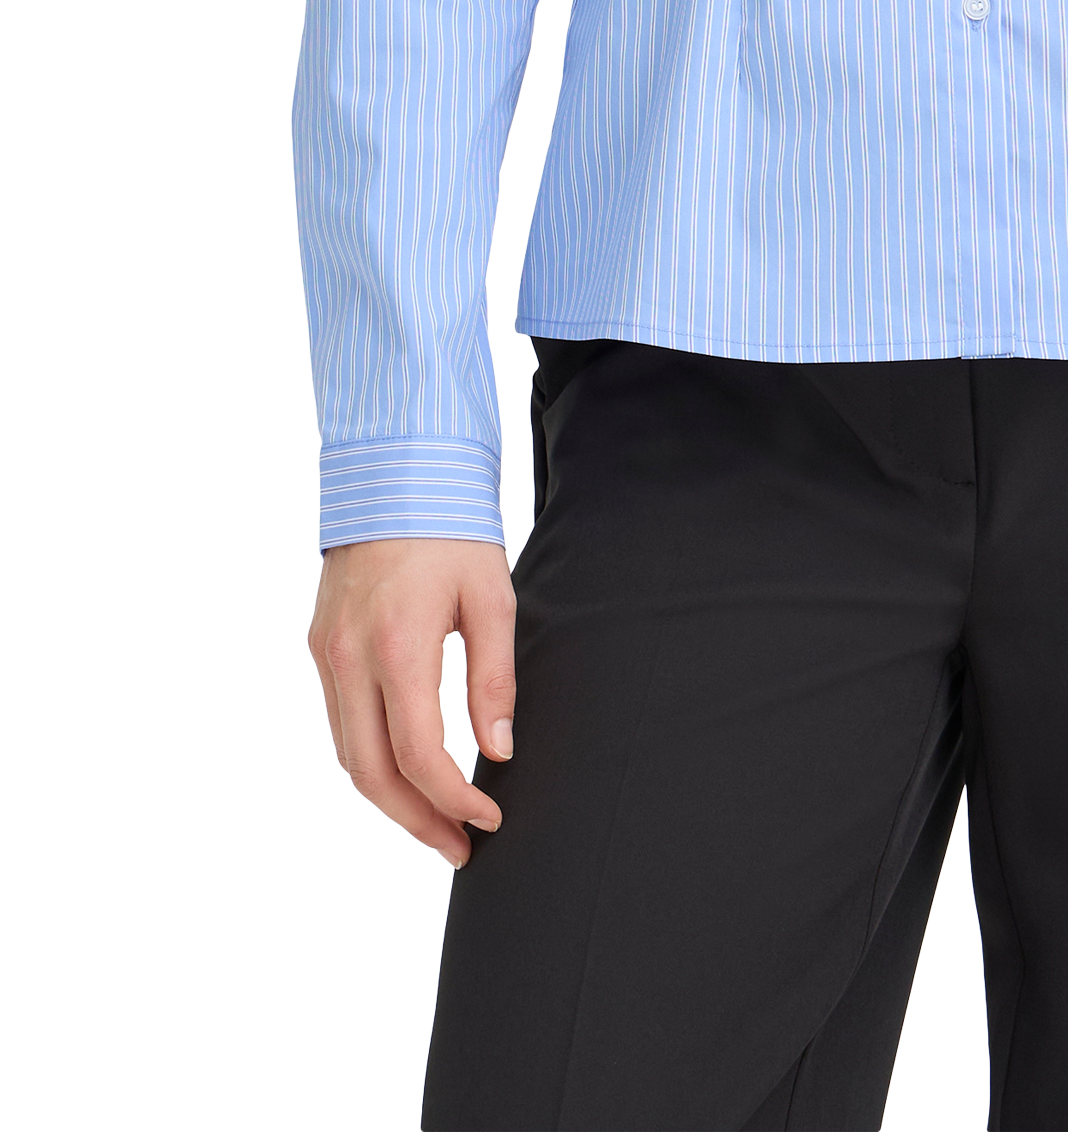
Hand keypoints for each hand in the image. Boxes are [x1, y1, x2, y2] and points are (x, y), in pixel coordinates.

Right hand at [308, 537, 515, 866]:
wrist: (394, 470)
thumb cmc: (452, 528)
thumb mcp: (492, 597)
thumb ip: (494, 677)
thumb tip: (499, 750)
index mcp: (397, 643)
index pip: (417, 754)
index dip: (453, 799)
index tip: (490, 817)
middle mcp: (348, 656)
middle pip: (370, 773)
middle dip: (417, 821)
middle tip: (461, 848)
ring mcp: (325, 653)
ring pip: (346, 755)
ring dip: (389, 800)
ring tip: (437, 824)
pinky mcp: (319, 645)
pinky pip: (339, 723)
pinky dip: (368, 760)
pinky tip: (404, 773)